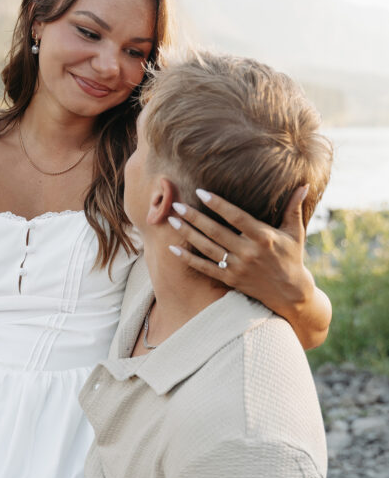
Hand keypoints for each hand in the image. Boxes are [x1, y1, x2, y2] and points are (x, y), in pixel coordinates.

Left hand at [168, 185, 313, 315]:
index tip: (201, 192)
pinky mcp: (230, 279)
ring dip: (187, 234)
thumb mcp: (295, 232)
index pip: (236, 217)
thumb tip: (305, 184)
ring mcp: (238, 267)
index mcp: (263, 237)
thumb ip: (294, 208)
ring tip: (171, 220)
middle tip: (176, 205)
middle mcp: (248, 252)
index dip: (218, 204)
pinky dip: (188, 259)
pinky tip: (173, 249)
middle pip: (216, 232)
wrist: (289, 293)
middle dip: (194, 218)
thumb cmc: (292, 257)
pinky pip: (205, 268)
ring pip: (207, 248)